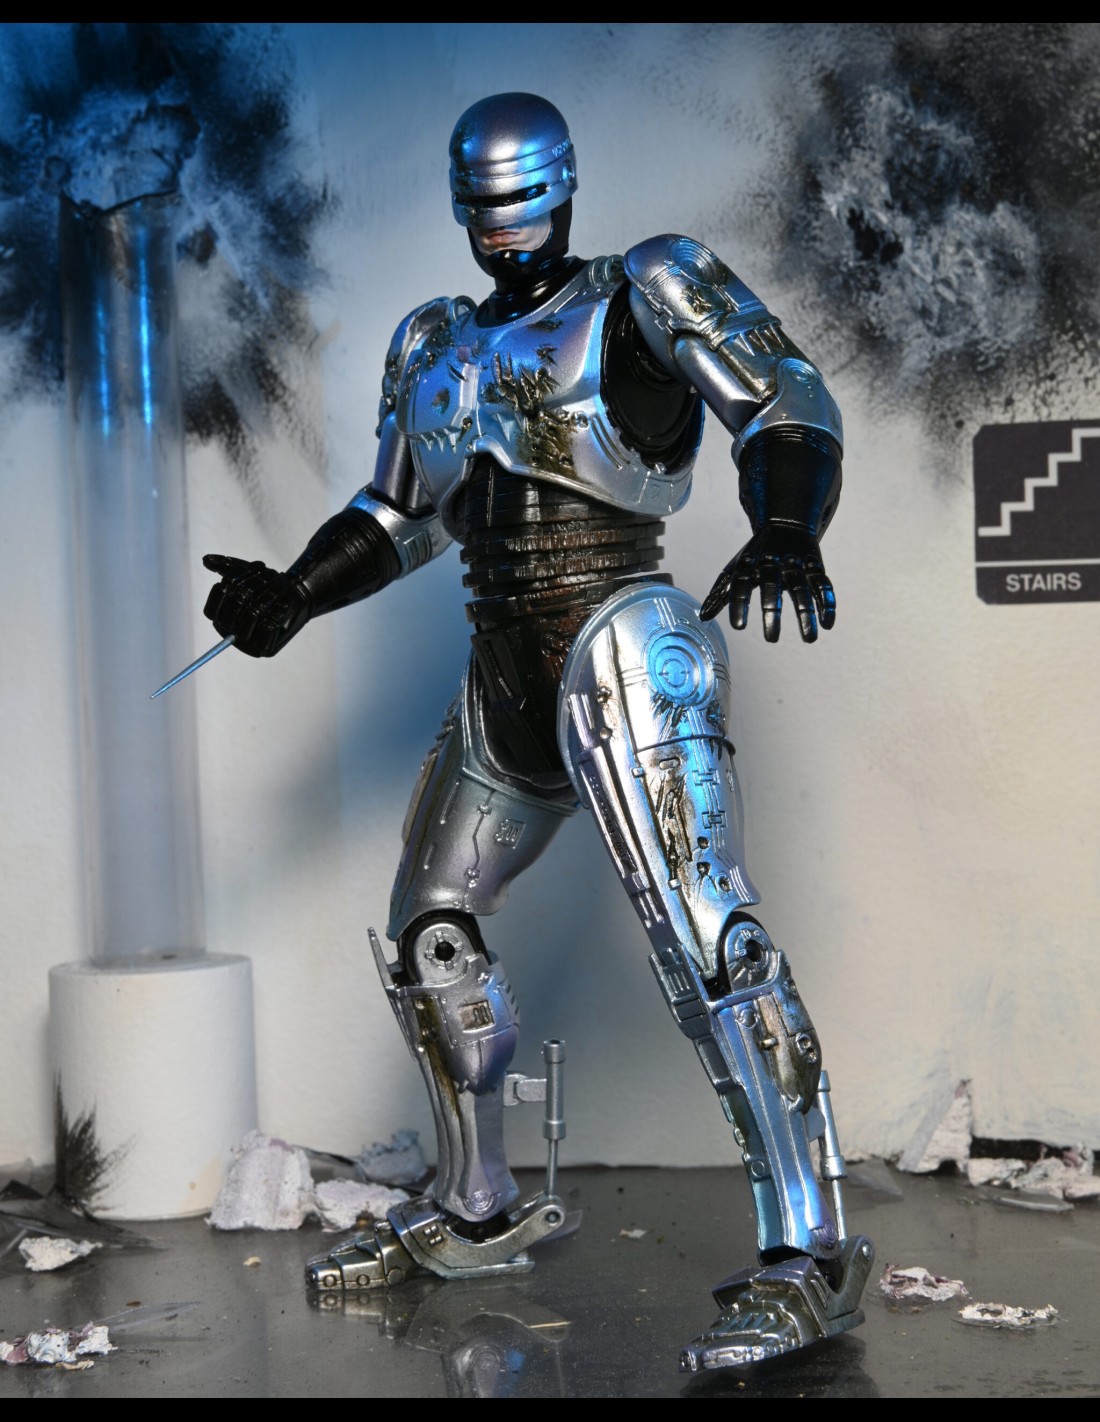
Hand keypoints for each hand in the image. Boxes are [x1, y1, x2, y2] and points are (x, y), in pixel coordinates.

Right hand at [202, 554, 310, 657]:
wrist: (296, 596)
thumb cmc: (265, 584)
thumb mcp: (244, 571)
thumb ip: (224, 565)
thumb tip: (205, 560)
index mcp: (220, 619)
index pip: (210, 612)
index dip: (221, 592)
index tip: (236, 578)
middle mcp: (231, 634)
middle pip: (233, 609)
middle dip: (249, 586)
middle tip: (265, 573)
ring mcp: (248, 643)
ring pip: (253, 614)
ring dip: (267, 593)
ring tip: (278, 582)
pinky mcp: (266, 648)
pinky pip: (269, 627)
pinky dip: (278, 610)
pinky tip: (284, 602)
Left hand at [700, 524, 835, 642]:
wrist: (786, 522)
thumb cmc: (756, 554)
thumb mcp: (735, 568)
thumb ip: (720, 593)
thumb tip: (703, 617)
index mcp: (750, 565)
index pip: (740, 585)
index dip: (738, 605)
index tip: (738, 627)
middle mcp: (772, 564)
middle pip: (771, 588)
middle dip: (772, 612)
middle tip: (771, 639)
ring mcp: (795, 565)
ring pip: (801, 589)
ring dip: (806, 614)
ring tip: (809, 639)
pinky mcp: (815, 566)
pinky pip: (823, 584)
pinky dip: (827, 603)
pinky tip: (827, 624)